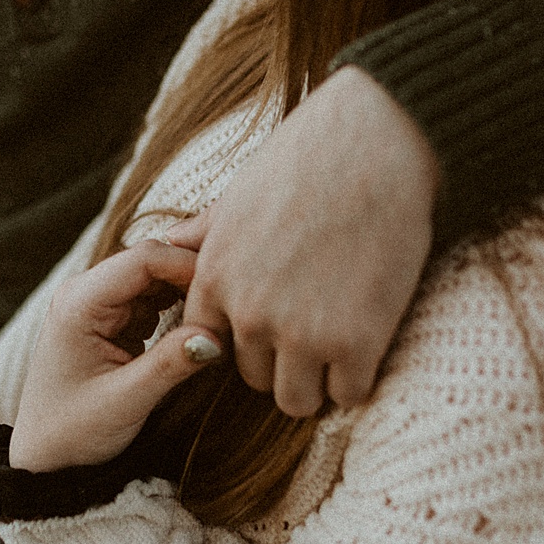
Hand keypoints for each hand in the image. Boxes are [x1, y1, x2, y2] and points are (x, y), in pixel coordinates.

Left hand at [10, 239, 225, 472]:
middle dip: (192, 278)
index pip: (144, 259)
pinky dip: (178, 308)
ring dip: (188, 293)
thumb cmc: (73, 433)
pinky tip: (198, 328)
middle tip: (230, 304)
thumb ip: (170, 365)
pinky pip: (153, 298)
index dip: (188, 266)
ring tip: (218, 317)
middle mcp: (85, 292)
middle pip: (152, 261)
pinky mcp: (112, 318)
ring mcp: (98, 303)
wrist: (45, 459)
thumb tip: (217, 334)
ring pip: (156, 277)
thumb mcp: (125, 402)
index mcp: (79, 302)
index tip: (225, 290)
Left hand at [173, 66, 437, 417]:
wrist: (373, 144)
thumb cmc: (306, 159)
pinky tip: (372, 341)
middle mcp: (250, 314)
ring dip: (321, 380)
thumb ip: (205, 235)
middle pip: (256, 378)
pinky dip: (361, 376)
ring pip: (298, 399)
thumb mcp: (238, 196)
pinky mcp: (355, 344)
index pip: (211, 343)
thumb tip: (170, 242)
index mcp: (216, 279)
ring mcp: (301, 333)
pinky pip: (349, 394)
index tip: (278, 319)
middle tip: (320, 326)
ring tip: (345, 343)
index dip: (246, 337)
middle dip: (284, 361)